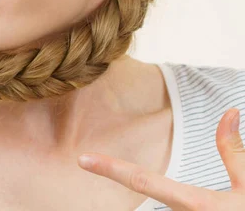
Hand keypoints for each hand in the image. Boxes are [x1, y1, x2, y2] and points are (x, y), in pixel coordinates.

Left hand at [77, 108, 244, 209]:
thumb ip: (233, 150)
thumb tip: (230, 112)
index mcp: (195, 204)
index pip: (142, 180)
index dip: (110, 168)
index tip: (82, 159)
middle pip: (151, 197)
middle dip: (139, 182)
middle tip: (115, 170)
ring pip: (165, 208)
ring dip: (172, 203)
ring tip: (174, 188)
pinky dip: (176, 206)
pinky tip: (201, 204)